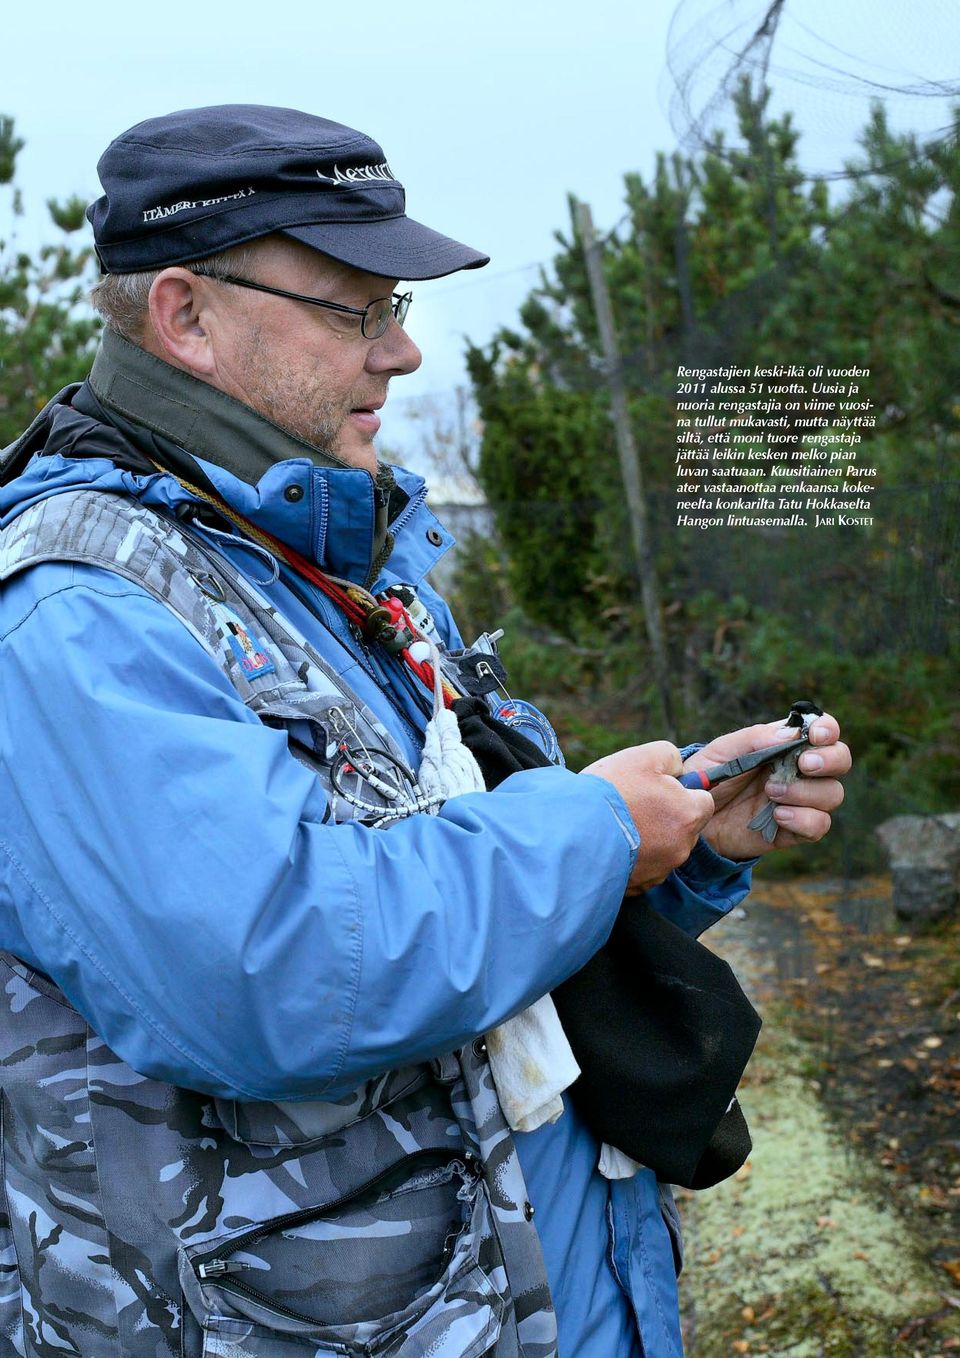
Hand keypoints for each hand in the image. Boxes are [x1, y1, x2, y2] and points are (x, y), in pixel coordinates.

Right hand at [582, 741, 715, 892]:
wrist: (573, 831)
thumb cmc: (610, 792)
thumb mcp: (642, 757)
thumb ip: (670, 756)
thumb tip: (677, 768)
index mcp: (688, 815)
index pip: (704, 800)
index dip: (683, 791)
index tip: (660, 788)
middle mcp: (681, 847)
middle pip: (684, 826)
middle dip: (665, 816)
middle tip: (635, 804)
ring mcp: (660, 870)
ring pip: (663, 848)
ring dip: (649, 837)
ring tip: (618, 823)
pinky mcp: (639, 886)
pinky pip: (643, 867)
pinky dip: (632, 856)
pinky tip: (612, 843)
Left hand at [683, 712, 850, 860]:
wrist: (694, 819)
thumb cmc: (708, 777)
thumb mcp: (722, 752)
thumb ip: (755, 739)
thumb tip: (791, 734)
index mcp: (786, 744)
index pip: (823, 730)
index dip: (827, 729)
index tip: (815, 736)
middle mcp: (800, 770)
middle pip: (841, 760)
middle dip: (829, 760)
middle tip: (803, 764)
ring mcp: (800, 800)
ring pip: (833, 794)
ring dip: (807, 791)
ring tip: (771, 792)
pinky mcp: (794, 829)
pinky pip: (820, 825)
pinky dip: (804, 819)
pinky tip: (778, 816)